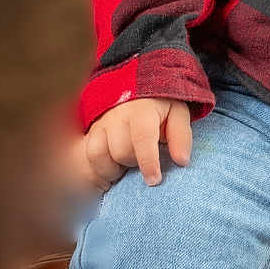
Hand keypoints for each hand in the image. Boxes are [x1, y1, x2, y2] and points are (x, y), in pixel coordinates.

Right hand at [78, 97, 193, 188]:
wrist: (134, 88)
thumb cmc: (160, 106)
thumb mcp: (178, 114)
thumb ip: (181, 136)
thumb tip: (182, 161)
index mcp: (142, 111)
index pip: (142, 137)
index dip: (148, 162)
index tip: (154, 180)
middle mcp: (117, 116)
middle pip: (120, 151)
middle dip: (134, 163)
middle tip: (143, 161)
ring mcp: (100, 123)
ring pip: (98, 154)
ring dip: (112, 168)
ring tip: (125, 168)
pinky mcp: (91, 132)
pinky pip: (87, 156)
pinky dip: (98, 169)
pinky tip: (111, 171)